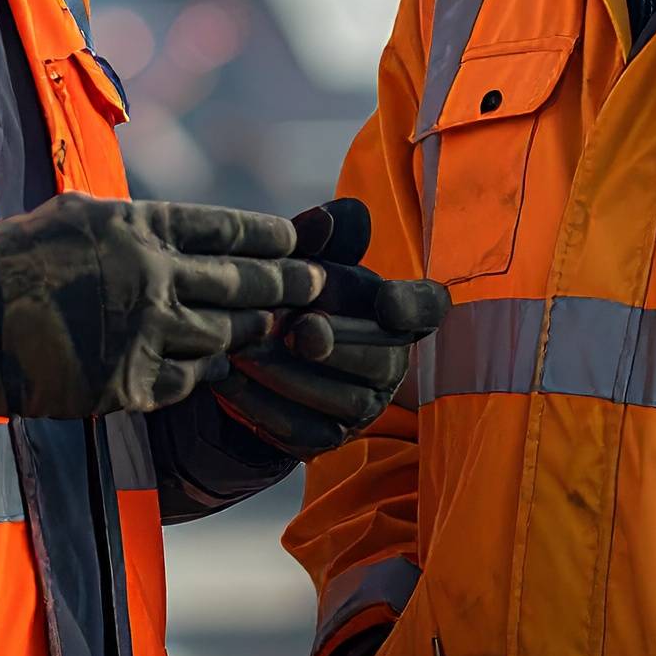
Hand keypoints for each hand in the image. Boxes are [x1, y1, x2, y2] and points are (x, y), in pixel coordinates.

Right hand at [0, 197, 324, 419]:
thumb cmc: (13, 259)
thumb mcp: (77, 212)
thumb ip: (133, 222)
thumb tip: (173, 227)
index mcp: (139, 227)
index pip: (227, 229)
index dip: (269, 237)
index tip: (297, 242)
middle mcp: (151, 276)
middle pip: (242, 284)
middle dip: (286, 286)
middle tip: (316, 288)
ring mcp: (143, 333)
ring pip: (222, 336)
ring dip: (247, 333)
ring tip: (268, 329)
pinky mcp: (128, 383)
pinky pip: (188, 382)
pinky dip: (204, 375)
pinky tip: (213, 369)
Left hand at [210, 199, 448, 459]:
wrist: (249, 356)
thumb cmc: (289, 297)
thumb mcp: (300, 266)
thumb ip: (322, 242)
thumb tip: (341, 215)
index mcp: (393, 313)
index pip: (427, 308)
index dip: (413, 307)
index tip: (387, 304)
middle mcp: (389, 363)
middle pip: (379, 358)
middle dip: (334, 342)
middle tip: (291, 326)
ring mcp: (360, 407)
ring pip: (339, 398)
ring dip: (288, 372)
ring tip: (245, 347)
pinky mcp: (324, 440)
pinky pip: (298, 428)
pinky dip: (260, 403)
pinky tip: (228, 377)